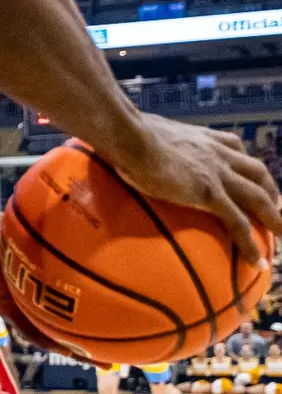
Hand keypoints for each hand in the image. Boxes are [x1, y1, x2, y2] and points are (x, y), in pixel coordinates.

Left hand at [0, 214, 100, 363]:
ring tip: (98, 362)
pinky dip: (49, 340)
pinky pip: (29, 330)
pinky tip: (69, 350)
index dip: (93, 317)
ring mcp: (20, 307)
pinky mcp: (6, 309)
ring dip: (73, 349)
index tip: (121, 325)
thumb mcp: (37, 231)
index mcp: (41, 286)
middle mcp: (32, 301)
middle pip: (63, 328)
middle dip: (87, 345)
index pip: (71, 305)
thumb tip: (89, 215)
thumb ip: (59, 228)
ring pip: (50, 335)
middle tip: (112, 360)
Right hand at [108, 117, 281, 264]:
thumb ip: (148, 140)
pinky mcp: (209, 194)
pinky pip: (238, 222)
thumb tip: (127, 144)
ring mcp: (218, 174)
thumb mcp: (147, 132)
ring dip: (274, 217)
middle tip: (277, 209)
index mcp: (204, 138)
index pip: (235, 148)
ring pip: (258, 198)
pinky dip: (250, 243)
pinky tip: (257, 261)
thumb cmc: (129, 133)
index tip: (250, 176)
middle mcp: (219, 154)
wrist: (132, 138)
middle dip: (271, 192)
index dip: (245, 165)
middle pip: (257, 173)